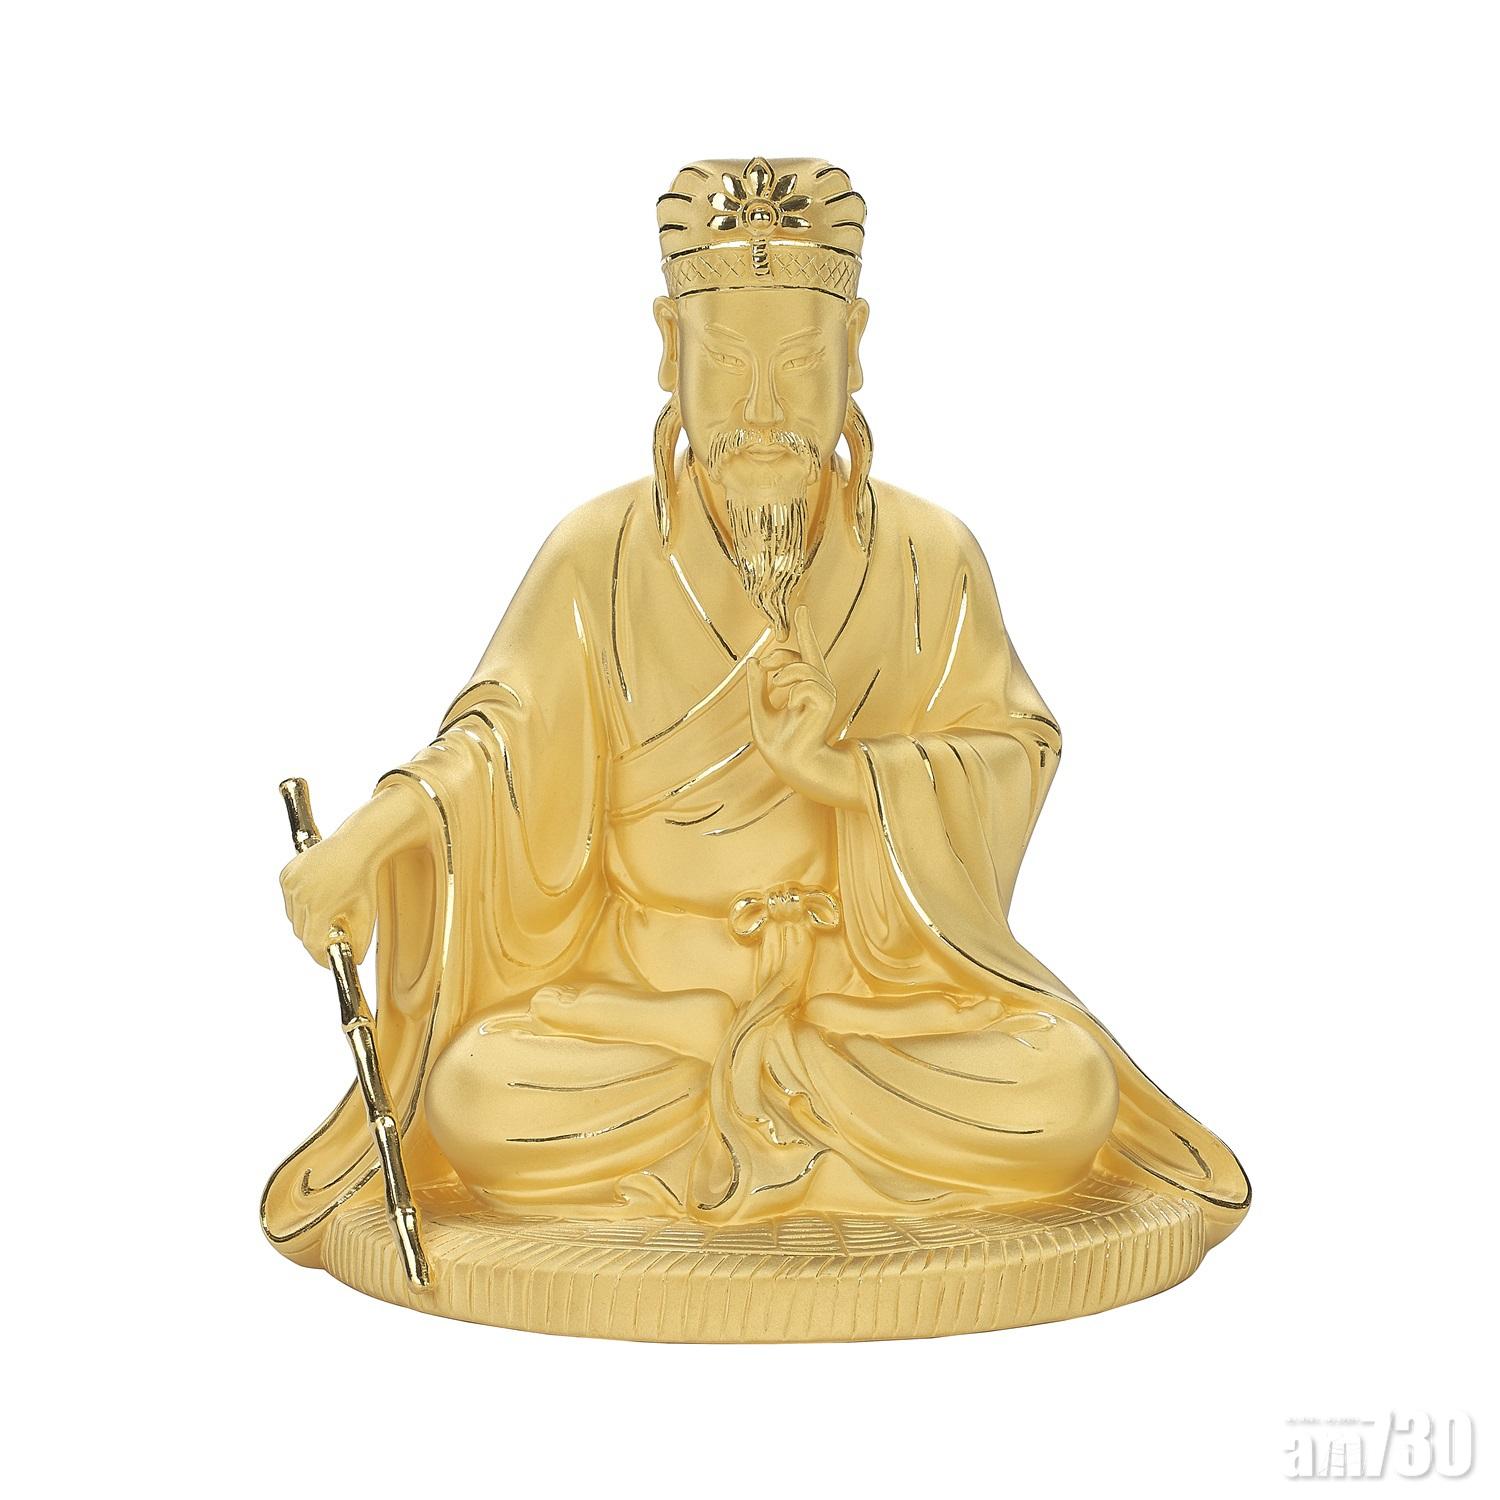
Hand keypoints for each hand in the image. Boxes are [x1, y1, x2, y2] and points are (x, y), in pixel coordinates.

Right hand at [280, 825, 378, 967]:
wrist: (356, 845)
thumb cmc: (364, 878)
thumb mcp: (366, 912)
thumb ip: (361, 940)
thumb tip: (356, 961)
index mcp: (319, 907)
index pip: (312, 943)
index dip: (320, 956)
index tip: (328, 960)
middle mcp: (300, 896)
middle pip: (301, 931)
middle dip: (314, 937)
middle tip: (329, 937)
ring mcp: (291, 884)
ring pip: (292, 916)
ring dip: (305, 920)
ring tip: (326, 914)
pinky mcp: (286, 875)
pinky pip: (289, 899)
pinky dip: (298, 903)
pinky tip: (316, 896)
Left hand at [746, 606, 862, 808]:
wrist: (788, 763)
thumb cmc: (776, 743)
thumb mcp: (759, 709)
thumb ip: (757, 687)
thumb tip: (753, 661)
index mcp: (804, 687)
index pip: (807, 652)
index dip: (805, 630)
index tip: (802, 609)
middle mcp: (819, 688)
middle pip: (804, 654)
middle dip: (780, 654)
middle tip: (762, 667)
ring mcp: (825, 694)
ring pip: (803, 668)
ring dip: (783, 674)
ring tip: (775, 689)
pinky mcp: (826, 702)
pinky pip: (806, 683)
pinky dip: (792, 690)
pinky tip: (790, 705)